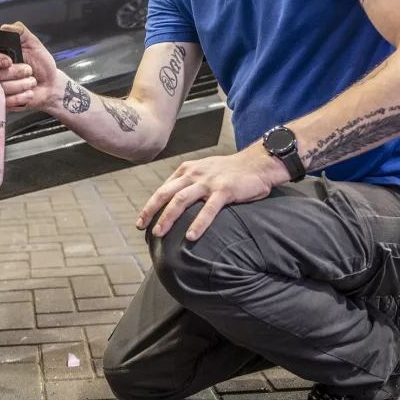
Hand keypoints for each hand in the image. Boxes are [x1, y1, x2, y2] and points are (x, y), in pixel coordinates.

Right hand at [0, 21, 58, 111]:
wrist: (51, 85)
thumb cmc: (42, 65)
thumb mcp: (34, 44)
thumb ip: (21, 32)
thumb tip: (5, 27)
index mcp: (1, 57)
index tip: (9, 61)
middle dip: (16, 73)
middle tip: (29, 71)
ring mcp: (0, 88)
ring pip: (3, 88)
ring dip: (22, 85)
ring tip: (31, 82)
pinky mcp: (4, 102)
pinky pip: (7, 101)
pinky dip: (22, 97)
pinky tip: (29, 93)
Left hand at [136, 147, 285, 240]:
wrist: (258, 163)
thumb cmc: (231, 172)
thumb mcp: (205, 172)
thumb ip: (190, 184)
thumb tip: (174, 205)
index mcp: (187, 170)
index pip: (163, 189)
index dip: (150, 206)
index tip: (141, 221)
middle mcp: (194, 174)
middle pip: (166, 193)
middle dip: (151, 211)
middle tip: (141, 227)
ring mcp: (209, 182)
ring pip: (181, 199)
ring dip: (168, 217)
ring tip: (159, 233)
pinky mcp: (225, 190)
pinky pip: (209, 209)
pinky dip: (199, 223)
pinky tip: (191, 237)